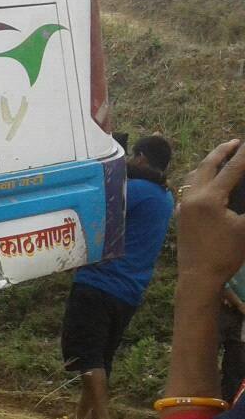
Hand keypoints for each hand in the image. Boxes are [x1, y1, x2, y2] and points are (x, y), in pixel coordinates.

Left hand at [178, 139, 244, 287]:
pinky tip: (208, 179)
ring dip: (208, 163)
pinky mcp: (180, 214)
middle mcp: (191, 197)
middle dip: (221, 152)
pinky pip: (189, 187)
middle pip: (206, 166)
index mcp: (208, 198)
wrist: (198, 276)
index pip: (230, 170)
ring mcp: (183, 205)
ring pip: (194, 176)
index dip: (243, 157)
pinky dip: (201, 177)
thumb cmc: (226, 254)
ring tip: (222, 156)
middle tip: (235, 142)